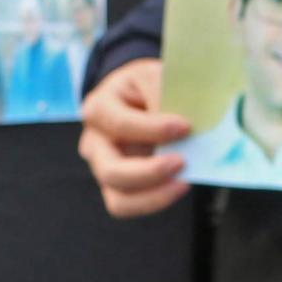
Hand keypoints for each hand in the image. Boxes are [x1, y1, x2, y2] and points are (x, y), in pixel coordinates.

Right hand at [77, 59, 187, 217]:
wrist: (140, 95)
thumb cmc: (147, 86)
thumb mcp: (153, 76)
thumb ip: (162, 93)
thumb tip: (183, 125)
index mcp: (99, 109)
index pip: (120, 125)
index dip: (154, 129)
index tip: (186, 126)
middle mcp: (95, 143)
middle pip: (112, 171)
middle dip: (150, 172)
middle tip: (182, 162)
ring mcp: (104, 168)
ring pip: (119, 199)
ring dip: (154, 195)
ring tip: (183, 182)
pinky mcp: (119, 187)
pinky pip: (131, 206)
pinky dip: (156, 201)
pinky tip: (178, 186)